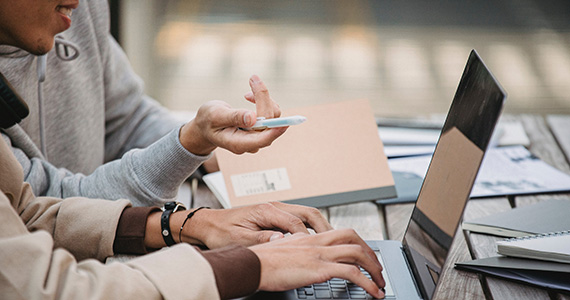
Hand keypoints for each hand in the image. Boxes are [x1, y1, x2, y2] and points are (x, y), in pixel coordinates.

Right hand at [179, 75, 284, 155]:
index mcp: (238, 143)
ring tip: (249, 85)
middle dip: (263, 99)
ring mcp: (257, 136)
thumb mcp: (215, 116)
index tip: (285, 123)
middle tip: (253, 78)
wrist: (206, 125)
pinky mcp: (261, 128)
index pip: (262, 139)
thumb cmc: (208, 121)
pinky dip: (263, 100)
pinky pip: (270, 113)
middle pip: (269, 123)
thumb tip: (252, 118)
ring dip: (263, 97)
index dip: (274, 130)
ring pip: (273, 116)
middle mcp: (251, 142)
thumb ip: (233, 117)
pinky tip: (249, 96)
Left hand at [181, 202, 333, 247]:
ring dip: (320, 227)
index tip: (318, 250)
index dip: (309, 237)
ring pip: (307, 214)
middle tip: (336, 244)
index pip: (297, 222)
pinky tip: (314, 240)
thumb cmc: (220, 231)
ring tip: (331, 242)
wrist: (207, 224)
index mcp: (266, 210)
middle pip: (309, 213)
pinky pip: (299, 219)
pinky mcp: (274, 216)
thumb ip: (262, 239)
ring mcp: (275, 210)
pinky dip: (311, 228)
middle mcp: (274, 206)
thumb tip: (282, 241)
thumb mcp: (239, 239)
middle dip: (325, 228)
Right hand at [249, 229, 385, 298]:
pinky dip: (368, 283)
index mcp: (309, 238)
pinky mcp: (320, 269)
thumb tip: (298, 252)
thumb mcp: (281, 249)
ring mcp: (320, 254)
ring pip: (358, 254)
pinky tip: (373, 292)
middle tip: (377, 269)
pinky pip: (352, 273)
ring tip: (380, 284)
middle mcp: (317, 242)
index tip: (364, 256)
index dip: (357, 243)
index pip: (341, 233)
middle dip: (371, 253)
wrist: (251, 265)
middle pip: (354, 238)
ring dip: (374, 269)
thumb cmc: (260, 261)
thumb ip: (294, 248)